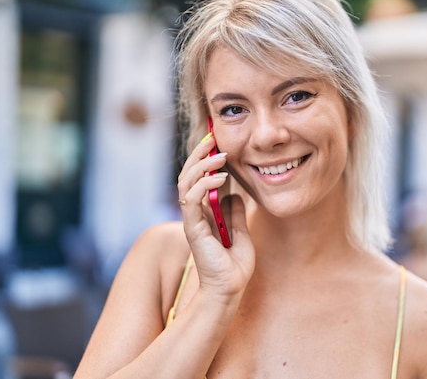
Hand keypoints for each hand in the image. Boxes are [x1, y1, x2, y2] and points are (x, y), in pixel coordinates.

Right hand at [177, 135, 254, 299]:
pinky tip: (221, 178)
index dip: (203, 158)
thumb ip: (234, 212)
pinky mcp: (193, 229)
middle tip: (212, 138)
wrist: (230, 288)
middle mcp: (194, 213)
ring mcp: (192, 220)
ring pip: (185, 183)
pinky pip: (191, 200)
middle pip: (187, 175)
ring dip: (202, 165)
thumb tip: (235, 194)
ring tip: (220, 155)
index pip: (197, 178)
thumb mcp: (240, 230)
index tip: (216, 141)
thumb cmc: (234, 264)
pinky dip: (204, 185)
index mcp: (203, 211)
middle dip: (198, 154)